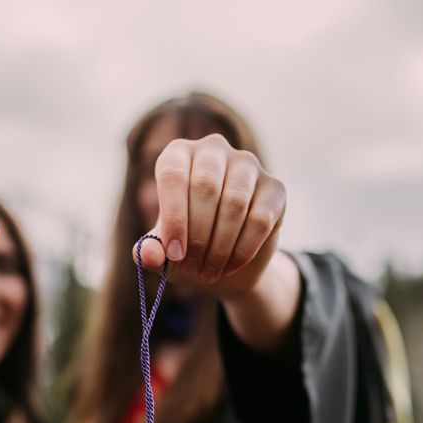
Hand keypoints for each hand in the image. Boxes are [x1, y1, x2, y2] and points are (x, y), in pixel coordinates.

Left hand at [133, 135, 285, 298]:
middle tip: (191, 268)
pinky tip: (229, 267)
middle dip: (198, 236)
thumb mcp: (163, 254)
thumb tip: (147, 255)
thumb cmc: (186, 250)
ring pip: (235, 203)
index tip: (174, 255)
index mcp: (178, 154)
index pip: (174, 175)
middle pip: (206, 187)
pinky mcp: (275, 188)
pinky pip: (260, 219)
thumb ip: (149, 252)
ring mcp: (247, 165)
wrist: (225, 266)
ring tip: (208, 272)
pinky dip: (242, 250)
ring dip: (220, 246)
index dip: (174, 218)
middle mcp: (214, 149)